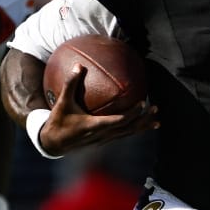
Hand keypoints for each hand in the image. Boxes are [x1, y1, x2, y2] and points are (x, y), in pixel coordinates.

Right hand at [39, 65, 158, 154]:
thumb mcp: (62, 102)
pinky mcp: (102, 141)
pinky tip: (139, 124)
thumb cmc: (58, 122)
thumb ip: (70, 83)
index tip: (143, 102)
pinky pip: (121, 135)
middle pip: (128, 128)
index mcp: (95, 126)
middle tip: (156, 109)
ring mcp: (103, 140)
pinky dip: (132, 129)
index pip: (119, 120)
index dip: (132, 113)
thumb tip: (79, 65)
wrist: (52, 144)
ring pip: (127, 134)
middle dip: (143, 120)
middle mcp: (102, 135)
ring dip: (141, 127)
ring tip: (156, 121)